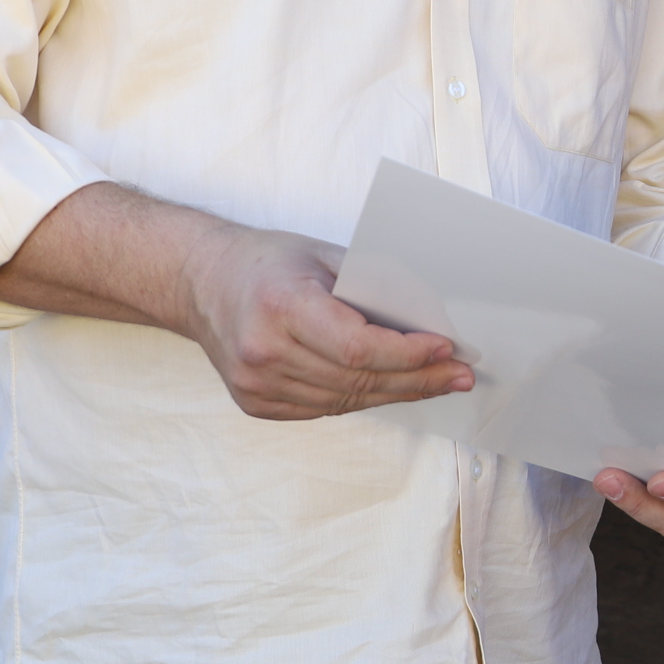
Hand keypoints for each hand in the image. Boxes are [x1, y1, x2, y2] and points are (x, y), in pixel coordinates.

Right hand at [177, 226, 474, 420]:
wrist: (202, 282)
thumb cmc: (268, 262)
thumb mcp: (325, 256)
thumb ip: (374, 286)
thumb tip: (431, 318)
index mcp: (280, 306)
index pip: (358, 347)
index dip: (408, 354)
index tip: (447, 349)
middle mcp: (263, 351)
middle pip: (358, 379)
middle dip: (418, 379)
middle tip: (460, 376)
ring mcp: (256, 384)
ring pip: (346, 400)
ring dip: (397, 393)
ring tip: (438, 383)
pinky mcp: (256, 403)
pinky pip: (325, 408)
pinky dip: (362, 397)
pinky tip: (392, 387)